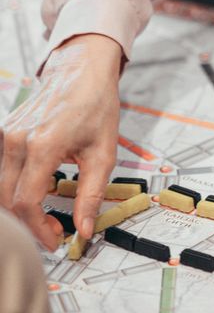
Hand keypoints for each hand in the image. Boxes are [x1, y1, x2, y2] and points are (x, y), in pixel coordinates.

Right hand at [0, 34, 122, 248]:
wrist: (81, 71)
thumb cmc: (95, 105)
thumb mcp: (104, 153)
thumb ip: (91, 195)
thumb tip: (85, 228)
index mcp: (43, 144)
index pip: (26, 202)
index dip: (38, 229)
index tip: (55, 240)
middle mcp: (18, 140)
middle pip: (8, 200)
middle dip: (29, 224)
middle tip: (54, 233)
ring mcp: (8, 135)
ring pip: (3, 187)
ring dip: (21, 209)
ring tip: (48, 217)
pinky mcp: (6, 133)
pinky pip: (4, 171)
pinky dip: (18, 189)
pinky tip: (40, 193)